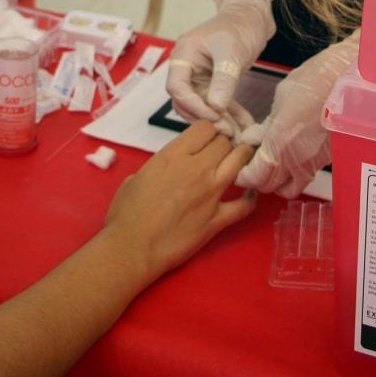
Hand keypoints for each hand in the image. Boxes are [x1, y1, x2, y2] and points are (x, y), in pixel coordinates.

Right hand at [103, 121, 255, 282]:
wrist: (131, 248)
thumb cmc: (126, 212)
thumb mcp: (138, 175)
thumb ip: (161, 164)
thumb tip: (171, 168)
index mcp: (174, 155)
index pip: (206, 127)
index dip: (208, 131)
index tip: (206, 139)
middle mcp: (197, 169)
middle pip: (225, 142)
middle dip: (224, 143)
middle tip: (221, 151)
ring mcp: (211, 193)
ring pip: (240, 162)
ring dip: (242, 158)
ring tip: (242, 160)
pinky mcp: (218, 219)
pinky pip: (245, 205)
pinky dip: (249, 198)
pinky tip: (249, 194)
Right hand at [166, 0, 275, 122]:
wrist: (252, 17)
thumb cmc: (238, 26)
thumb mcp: (231, 52)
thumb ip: (223, 79)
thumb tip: (216, 108)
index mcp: (183, 55)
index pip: (176, 87)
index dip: (192, 105)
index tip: (213, 115)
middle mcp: (187, 68)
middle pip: (186, 102)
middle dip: (205, 118)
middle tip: (227, 132)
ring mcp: (200, 76)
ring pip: (203, 107)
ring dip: (219, 121)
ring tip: (238, 135)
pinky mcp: (214, 82)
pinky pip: (218, 103)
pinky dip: (230, 115)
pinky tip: (245, 125)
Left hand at [236, 32, 359, 197]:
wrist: (349, 81)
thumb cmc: (314, 81)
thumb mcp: (281, 97)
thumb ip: (265, 124)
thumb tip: (251, 138)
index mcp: (279, 143)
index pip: (255, 176)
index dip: (244, 176)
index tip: (240, 169)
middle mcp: (296, 160)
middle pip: (270, 186)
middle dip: (258, 179)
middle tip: (252, 164)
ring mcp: (314, 162)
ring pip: (290, 188)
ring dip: (278, 182)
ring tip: (273, 164)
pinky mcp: (328, 159)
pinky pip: (306, 176)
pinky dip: (296, 174)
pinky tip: (293, 156)